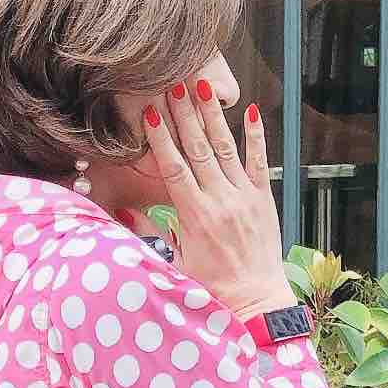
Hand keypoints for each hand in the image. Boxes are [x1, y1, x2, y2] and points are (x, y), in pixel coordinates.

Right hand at [139, 83, 291, 321]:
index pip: (174, 169)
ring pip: (226, 148)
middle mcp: (220, 201)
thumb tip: (123, 210)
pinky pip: (259, 161)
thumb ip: (153, 234)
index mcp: (195, 217)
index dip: (162, 139)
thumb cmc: (213, 290)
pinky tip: (250, 111)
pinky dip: (255, 136)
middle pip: (199, 150)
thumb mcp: (176, 264)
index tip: (151, 112)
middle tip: (174, 83)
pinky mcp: (264, 200)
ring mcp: (244, 198)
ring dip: (213, 116)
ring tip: (203, 85)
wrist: (256, 304)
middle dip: (185, 115)